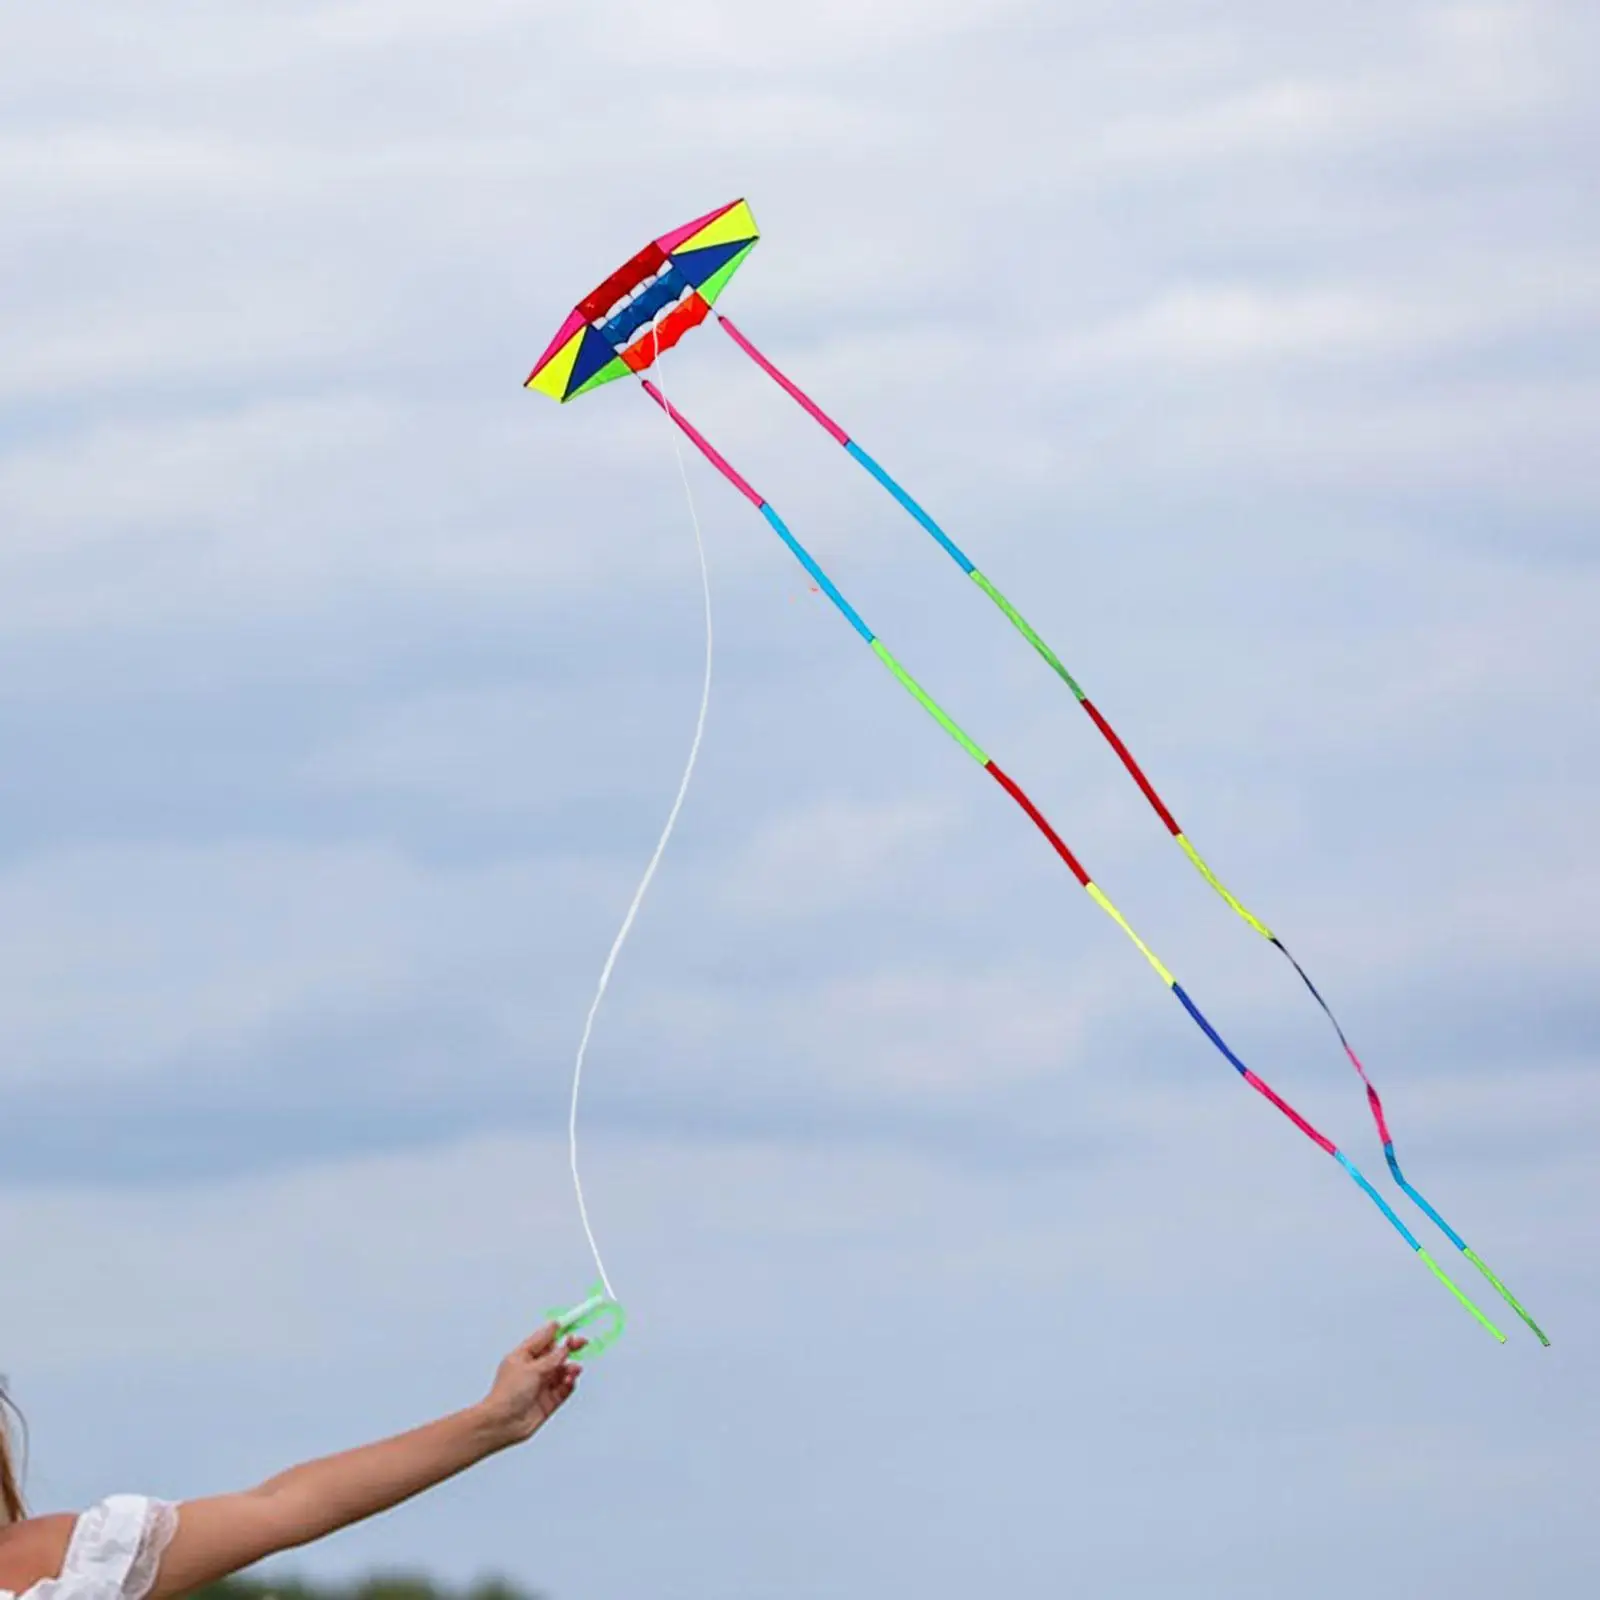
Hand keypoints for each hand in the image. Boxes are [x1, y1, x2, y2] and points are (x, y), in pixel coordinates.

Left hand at [480, 1325, 585, 1445]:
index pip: (544, 1338)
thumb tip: (565, 1345)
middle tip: (581, 1343)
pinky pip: (564, 1388)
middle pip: (556, 1353)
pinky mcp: (548, 1400)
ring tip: (572, 1370)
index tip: (572, 1322)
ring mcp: (541, 1385)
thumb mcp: (532, 1369)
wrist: (503, 1423)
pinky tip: (569, 1381)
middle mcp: (533, 1369)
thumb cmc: (506, 1395)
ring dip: (570, 1368)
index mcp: (523, 1356)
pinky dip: (569, 1383)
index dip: (558, 1330)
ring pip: (562, 1371)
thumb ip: (552, 1358)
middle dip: (569, 1347)